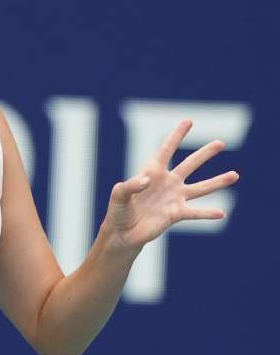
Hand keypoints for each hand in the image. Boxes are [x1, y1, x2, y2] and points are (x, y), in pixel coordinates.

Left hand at [103, 120, 240, 251]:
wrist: (123, 232)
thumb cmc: (119, 210)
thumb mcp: (119, 195)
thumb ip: (129, 186)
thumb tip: (147, 181)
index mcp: (152, 172)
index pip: (166, 150)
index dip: (176, 136)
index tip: (189, 122)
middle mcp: (168, 182)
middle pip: (189, 164)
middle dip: (205, 154)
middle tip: (221, 143)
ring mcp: (174, 198)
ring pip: (200, 188)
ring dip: (217, 182)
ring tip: (235, 175)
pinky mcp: (176, 214)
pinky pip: (195, 213)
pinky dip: (207, 213)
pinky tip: (221, 213)